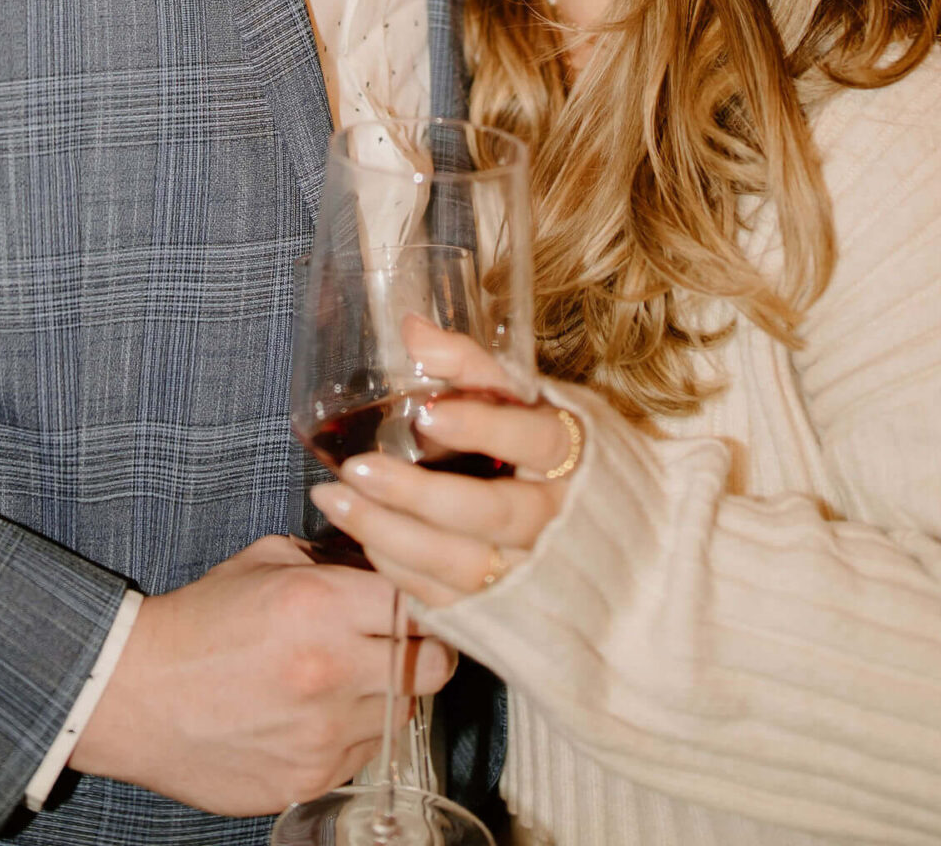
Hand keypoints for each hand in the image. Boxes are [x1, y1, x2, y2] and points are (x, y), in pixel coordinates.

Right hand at [70, 535, 455, 812]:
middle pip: (435, 666)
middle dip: (428, 650)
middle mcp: (331, 671)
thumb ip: (333, 561)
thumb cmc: (200, 621)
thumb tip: (385, 562)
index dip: (428, 599)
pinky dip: (353, 733)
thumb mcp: (267, 561)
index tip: (421, 599)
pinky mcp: (311, 779)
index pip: (421, 602)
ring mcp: (324, 734)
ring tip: (347, 678)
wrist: (136, 695)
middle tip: (406, 643)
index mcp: (321, 605)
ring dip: (387, 694)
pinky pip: (364, 753)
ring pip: (402, 713)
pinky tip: (316, 714)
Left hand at [310, 321, 582, 610]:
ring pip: (462, 564)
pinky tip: (363, 535)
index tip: (426, 415)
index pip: (535, 440)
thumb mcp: (527, 403)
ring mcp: (532, 573)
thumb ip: (472, 367)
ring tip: (334, 499)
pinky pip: (449, 597)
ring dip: (391, 534)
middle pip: (490, 513)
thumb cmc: (550, 456)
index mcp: (572, 456)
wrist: (606, 552)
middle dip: (418, 494)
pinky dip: (401, 568)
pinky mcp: (504, 612)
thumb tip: (411, 328)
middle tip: (357, 468)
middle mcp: (557, 520)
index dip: (482, 428)